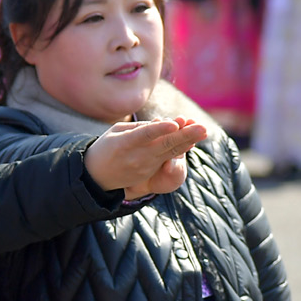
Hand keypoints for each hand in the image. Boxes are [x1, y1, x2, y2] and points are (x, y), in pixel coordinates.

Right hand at [84, 117, 207, 195]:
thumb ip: (139, 127)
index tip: (174, 123)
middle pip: (165, 144)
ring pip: (171, 152)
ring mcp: (145, 166)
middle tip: (203, 127)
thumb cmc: (106, 148)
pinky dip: (181, 149)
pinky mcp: (150, 172)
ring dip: (188, 141)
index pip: (145, 135)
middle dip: (185, 135)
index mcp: (124, 143)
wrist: (97, 177)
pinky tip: (192, 141)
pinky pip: (168, 158)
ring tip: (203, 131)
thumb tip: (162, 123)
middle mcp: (137, 156)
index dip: (160, 129)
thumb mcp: (116, 132)